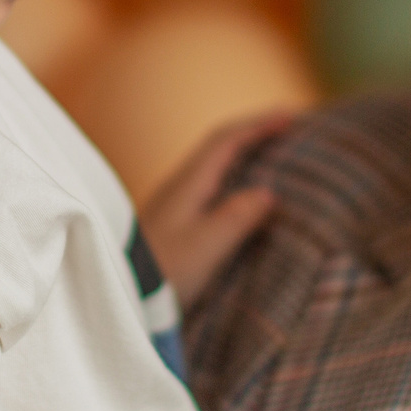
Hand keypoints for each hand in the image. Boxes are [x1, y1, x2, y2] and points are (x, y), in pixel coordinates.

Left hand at [140, 112, 291, 299]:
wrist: (120, 294)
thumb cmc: (162, 273)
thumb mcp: (206, 246)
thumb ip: (238, 217)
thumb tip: (267, 193)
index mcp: (188, 184)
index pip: (226, 141)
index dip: (259, 125)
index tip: (290, 116)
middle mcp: (178, 187)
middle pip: (219, 147)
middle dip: (253, 133)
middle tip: (287, 129)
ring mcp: (173, 204)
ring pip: (213, 166)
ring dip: (243, 155)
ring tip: (273, 156)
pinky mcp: (172, 224)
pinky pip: (209, 187)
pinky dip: (233, 180)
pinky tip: (243, 196)